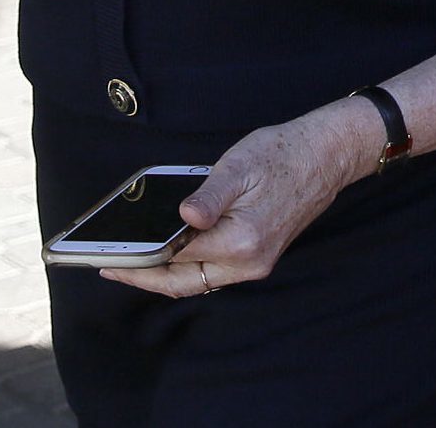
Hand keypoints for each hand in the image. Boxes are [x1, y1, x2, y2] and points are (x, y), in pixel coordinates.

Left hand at [99, 99, 378, 298]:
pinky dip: (189, 266)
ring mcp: (258, 262)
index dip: (138, 263)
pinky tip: (172, 252)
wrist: (327, 154)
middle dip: (146, 277)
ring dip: (167, 274)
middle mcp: (250, 261)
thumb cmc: (284, 153)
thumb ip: (208, 196)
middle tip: (113, 268)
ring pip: (200, 280)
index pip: (175, 261)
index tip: (108, 263)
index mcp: (241, 240)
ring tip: (135, 261)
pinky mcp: (261, 256)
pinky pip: (215, 271)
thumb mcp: (239, 166)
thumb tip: (181, 220)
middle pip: (185, 282)